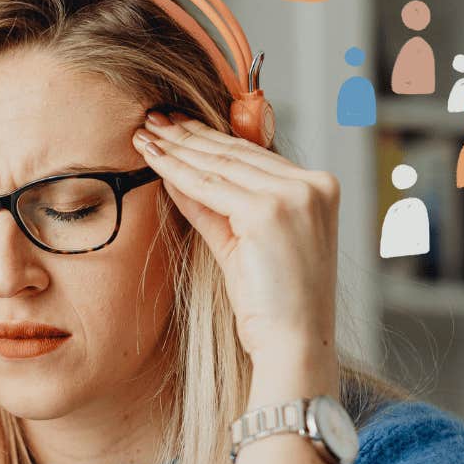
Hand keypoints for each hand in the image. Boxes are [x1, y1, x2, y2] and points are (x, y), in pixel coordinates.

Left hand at [132, 111, 340, 365]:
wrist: (293, 345)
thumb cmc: (272, 306)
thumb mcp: (244, 245)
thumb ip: (216, 208)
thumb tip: (179, 177)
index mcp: (318, 188)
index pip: (253, 154)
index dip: (210, 138)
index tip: (177, 126)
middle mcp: (313, 185)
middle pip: (236, 152)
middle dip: (188, 135)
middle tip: (152, 118)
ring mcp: (294, 195)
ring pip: (220, 164)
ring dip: (177, 147)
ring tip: (144, 134)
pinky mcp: (270, 211)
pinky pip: (210, 185)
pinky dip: (177, 171)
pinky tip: (153, 159)